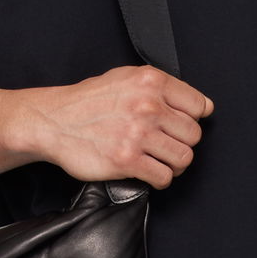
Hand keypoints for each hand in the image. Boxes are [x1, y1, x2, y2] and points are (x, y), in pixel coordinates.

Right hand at [34, 64, 213, 187]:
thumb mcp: (124, 78)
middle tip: (166, 146)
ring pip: (183, 157)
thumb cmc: (88, 101)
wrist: (54, 121)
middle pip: (193, 135)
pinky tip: (150, 172)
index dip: (192, 119)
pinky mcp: (127, 160)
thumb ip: (161, 88)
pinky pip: (164, 176)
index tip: (180, 127)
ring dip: (174, 164)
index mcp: (151, 81)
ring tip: (160, 161)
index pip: (198, 105)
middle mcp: (148, 105)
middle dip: (182, 143)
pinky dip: (161, 179)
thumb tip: (202, 105)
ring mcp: (138, 134)